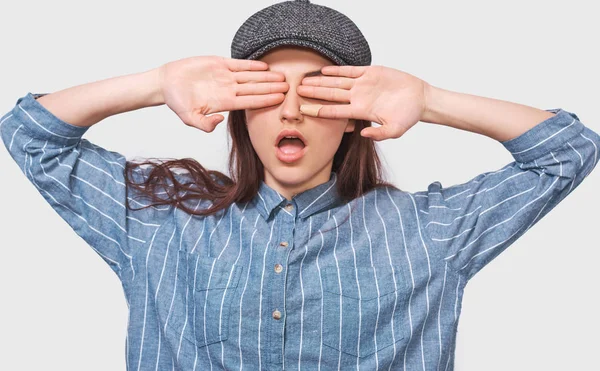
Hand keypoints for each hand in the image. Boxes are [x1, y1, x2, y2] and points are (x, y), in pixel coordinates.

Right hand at [158, 56, 288, 131]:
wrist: (167, 83)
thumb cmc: (177, 102)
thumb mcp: (189, 118)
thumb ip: (204, 124)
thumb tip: (219, 121)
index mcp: (224, 103)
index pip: (250, 102)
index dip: (265, 100)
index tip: (280, 100)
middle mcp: (228, 90)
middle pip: (255, 89)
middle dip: (272, 88)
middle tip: (289, 87)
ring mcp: (225, 77)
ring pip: (251, 77)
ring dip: (267, 77)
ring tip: (282, 77)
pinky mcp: (219, 64)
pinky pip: (240, 64)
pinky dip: (252, 64)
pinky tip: (265, 66)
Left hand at [297, 65, 430, 140]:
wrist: (420, 99)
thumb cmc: (408, 116)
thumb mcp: (395, 129)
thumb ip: (379, 133)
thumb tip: (363, 133)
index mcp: (361, 111)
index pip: (334, 111)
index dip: (318, 110)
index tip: (303, 110)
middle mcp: (358, 98)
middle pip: (330, 95)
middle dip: (314, 93)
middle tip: (296, 91)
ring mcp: (363, 85)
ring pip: (337, 83)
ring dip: (321, 81)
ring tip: (304, 80)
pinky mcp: (370, 73)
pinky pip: (350, 71)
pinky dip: (337, 70)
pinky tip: (324, 70)